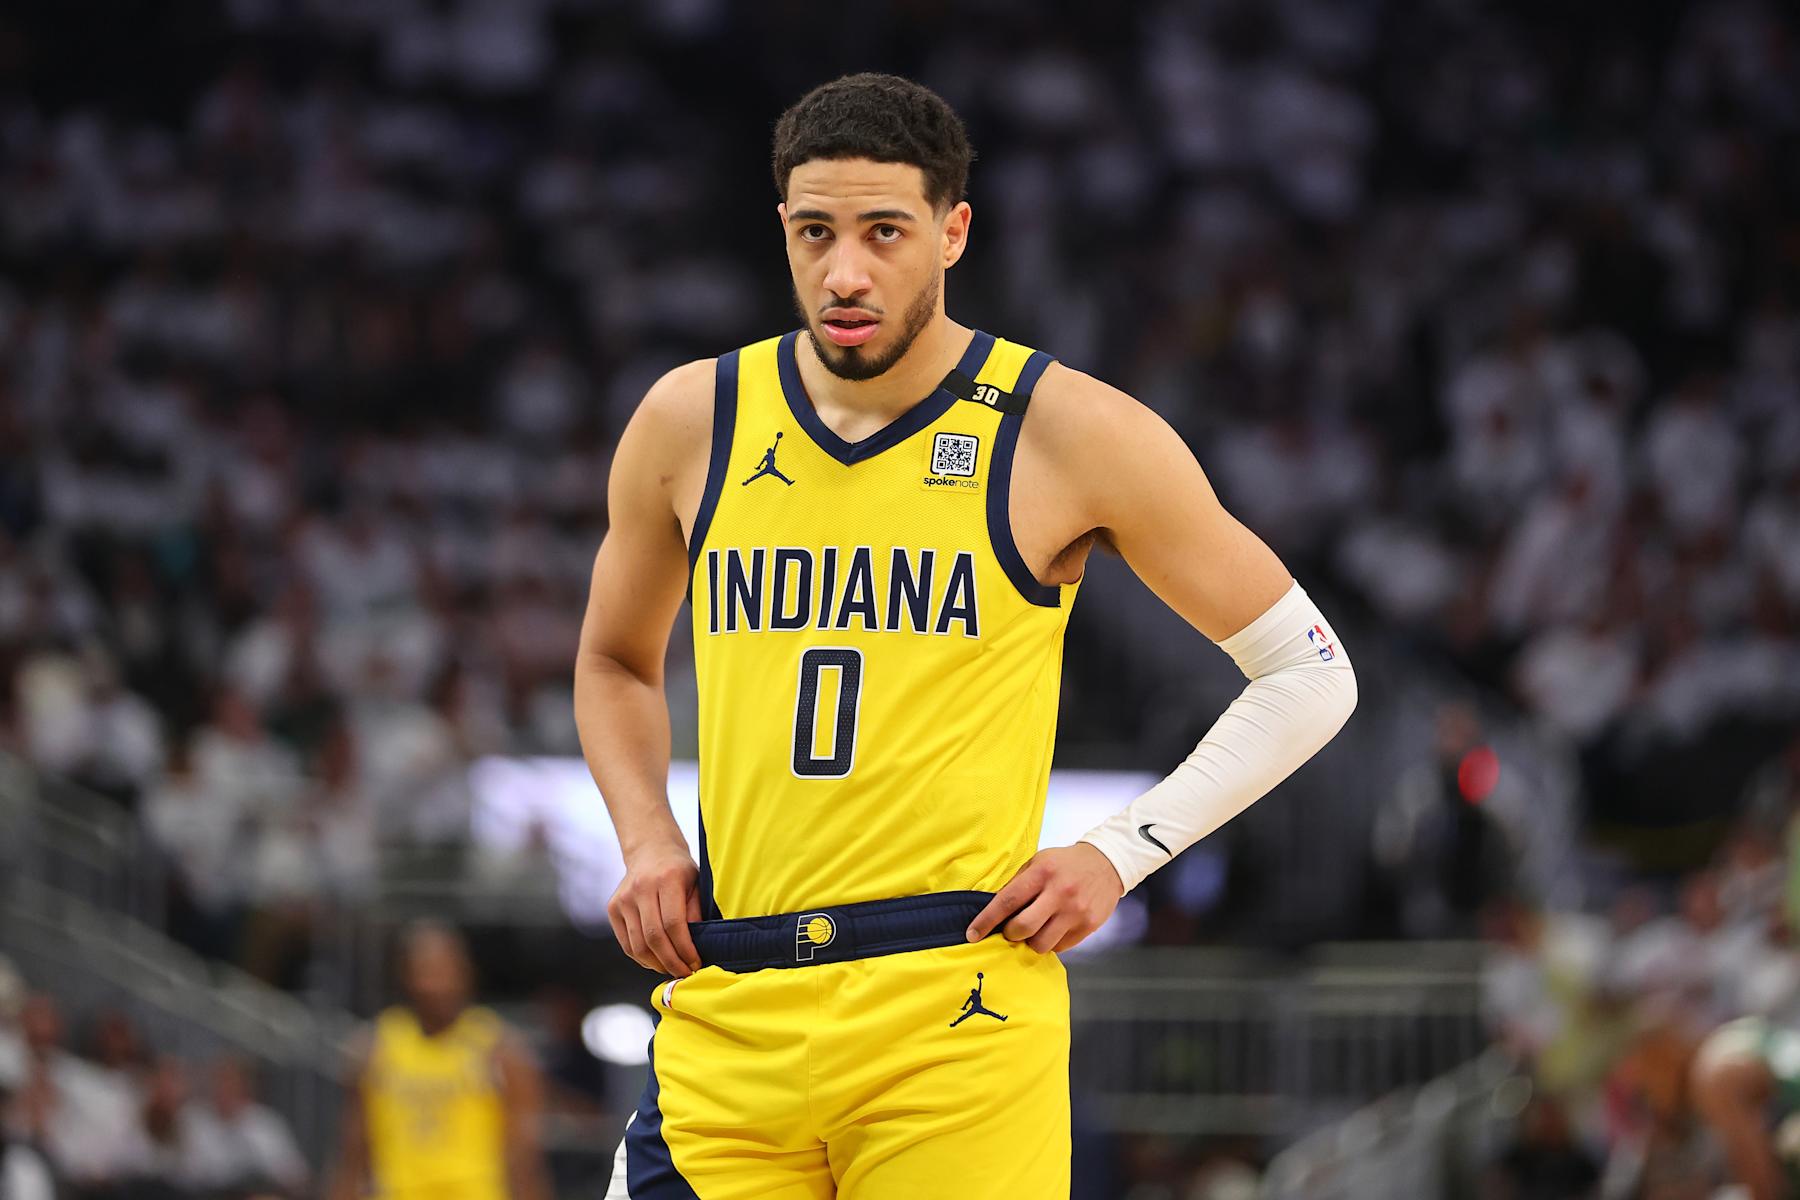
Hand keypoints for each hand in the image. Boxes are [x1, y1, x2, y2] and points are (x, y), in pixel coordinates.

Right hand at [607, 838, 702, 976]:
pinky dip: (642, 959)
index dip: (684, 949)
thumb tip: (695, 948)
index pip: (674, 924)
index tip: (695, 963)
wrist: (650, 850)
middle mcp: (641, 888)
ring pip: (638, 945)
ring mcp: (623, 899)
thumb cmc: (679, 870)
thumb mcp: (696, 884)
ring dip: (656, 964)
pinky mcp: (613, 908)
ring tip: (671, 970)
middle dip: (671, 962)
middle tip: (684, 974)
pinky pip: (626, 944)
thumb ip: (696, 913)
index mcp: (666, 879)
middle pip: (654, 938)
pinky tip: (656, 962)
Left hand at [965, 842, 1124, 952]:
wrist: (1108, 863)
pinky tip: (1052, 929)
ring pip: (1041, 944)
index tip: (972, 934)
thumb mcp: (1039, 862)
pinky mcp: (1088, 926)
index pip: (1007, 901)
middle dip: (1010, 934)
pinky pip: (1060, 947)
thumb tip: (994, 911)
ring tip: (1035, 929)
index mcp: (1042, 872)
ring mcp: (1076, 911)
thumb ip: (1018, 884)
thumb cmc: (1065, 863)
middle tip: (1011, 929)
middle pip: (1023, 928)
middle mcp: (1059, 893)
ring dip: (1031, 941)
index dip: (986, 920)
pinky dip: (1050, 943)